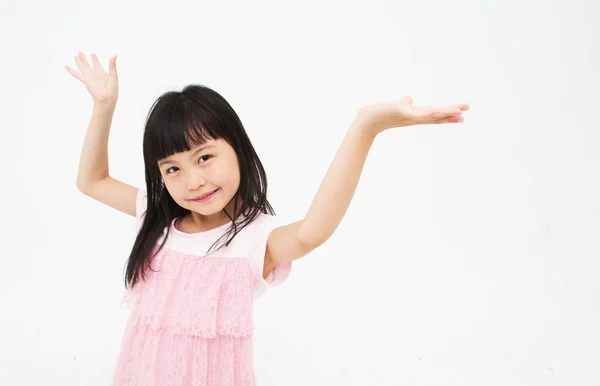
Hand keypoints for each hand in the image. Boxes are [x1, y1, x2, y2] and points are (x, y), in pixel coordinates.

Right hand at [65, 52, 118, 104]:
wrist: (107, 98)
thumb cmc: (112, 90)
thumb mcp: (113, 75)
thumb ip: (112, 65)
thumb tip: (114, 55)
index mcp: (101, 73)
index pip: (97, 64)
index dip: (94, 59)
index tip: (93, 54)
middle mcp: (94, 74)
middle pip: (87, 64)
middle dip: (84, 58)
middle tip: (80, 52)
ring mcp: (89, 77)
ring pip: (82, 67)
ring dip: (79, 61)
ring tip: (76, 55)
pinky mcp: (85, 80)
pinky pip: (76, 74)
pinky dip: (71, 70)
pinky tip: (66, 66)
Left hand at [354, 96, 469, 135]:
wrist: (366, 121)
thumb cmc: (379, 115)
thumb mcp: (395, 107)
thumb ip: (404, 103)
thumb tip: (410, 99)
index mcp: (414, 116)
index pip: (434, 115)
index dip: (448, 115)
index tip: (462, 114)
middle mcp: (414, 117)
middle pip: (436, 116)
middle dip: (452, 113)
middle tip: (467, 112)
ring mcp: (408, 116)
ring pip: (430, 114)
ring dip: (445, 112)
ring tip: (459, 111)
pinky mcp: (401, 112)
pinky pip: (417, 113)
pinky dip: (427, 113)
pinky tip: (436, 111)